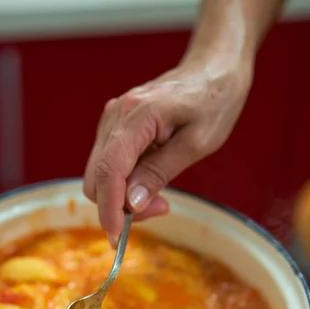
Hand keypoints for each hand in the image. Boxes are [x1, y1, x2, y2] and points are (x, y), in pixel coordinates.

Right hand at [83, 57, 251, 245]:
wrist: (213, 70)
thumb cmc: (213, 102)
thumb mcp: (195, 144)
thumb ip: (159, 173)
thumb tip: (130, 204)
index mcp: (136, 116)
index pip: (109, 171)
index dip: (109, 209)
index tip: (117, 238)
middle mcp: (115, 116)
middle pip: (96, 177)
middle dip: (118, 205)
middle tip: (160, 209)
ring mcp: (112, 120)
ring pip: (99, 175)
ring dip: (122, 196)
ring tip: (160, 197)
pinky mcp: (115, 127)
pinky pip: (108, 165)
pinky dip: (123, 183)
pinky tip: (149, 181)